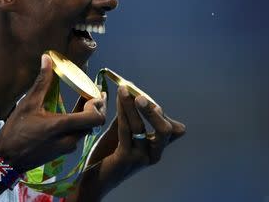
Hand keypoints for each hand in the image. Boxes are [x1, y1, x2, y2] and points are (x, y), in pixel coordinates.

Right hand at [0, 54, 106, 171]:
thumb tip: (47, 58)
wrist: (5, 161)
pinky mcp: (63, 152)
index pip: (96, 118)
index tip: (96, 92)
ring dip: (88, 116)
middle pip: (95, 123)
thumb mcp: (28, 104)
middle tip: (95, 94)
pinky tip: (73, 114)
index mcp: (63, 126)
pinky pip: (78, 136)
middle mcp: (70, 139)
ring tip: (85, 100)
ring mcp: (67, 148)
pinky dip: (80, 124)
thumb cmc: (15, 132)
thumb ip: (42, 82)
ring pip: (87, 130)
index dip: (99, 104)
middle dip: (97, 108)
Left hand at [71, 86, 185, 201]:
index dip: (161, 112)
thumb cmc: (108, 155)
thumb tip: (130, 93)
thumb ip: (130, 117)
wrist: (94, 179)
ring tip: (123, 90)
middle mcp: (153, 155)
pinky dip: (122, 112)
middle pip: (167, 130)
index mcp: (157, 149)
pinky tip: (116, 101)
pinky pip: (125, 130)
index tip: (143, 95)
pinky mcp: (125, 158)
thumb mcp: (123, 133)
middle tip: (140, 96)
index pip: (174, 130)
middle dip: (154, 111)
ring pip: (140, 127)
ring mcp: (141, 158)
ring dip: (131, 106)